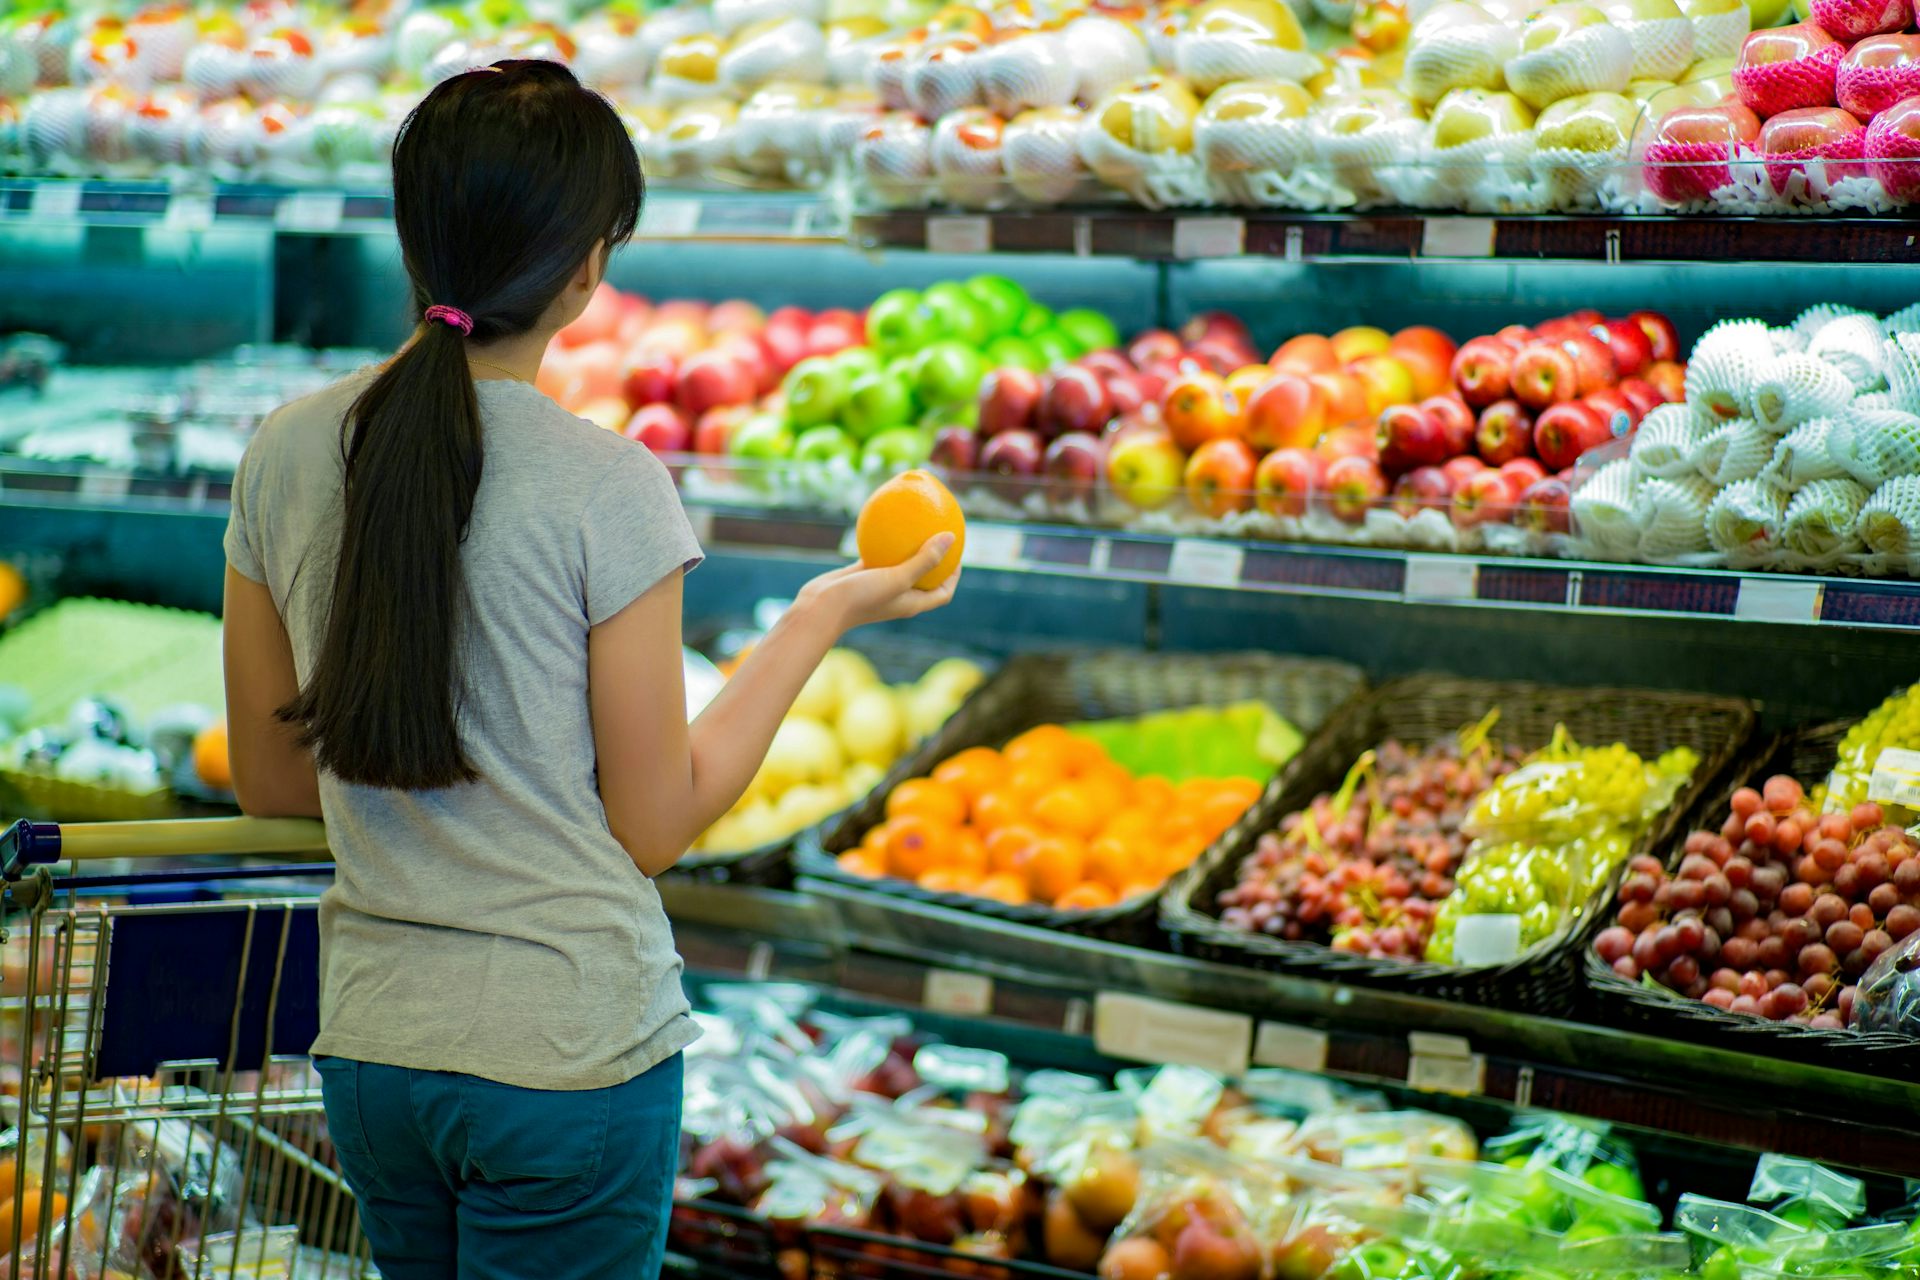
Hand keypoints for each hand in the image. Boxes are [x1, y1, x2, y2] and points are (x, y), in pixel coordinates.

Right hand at [799, 534, 960, 631]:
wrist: (821, 608)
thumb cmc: (863, 597)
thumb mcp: (898, 577)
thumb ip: (925, 559)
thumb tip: (951, 536)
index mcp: (912, 603)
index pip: (942, 593)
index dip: (954, 576)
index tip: (958, 554)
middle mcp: (899, 595)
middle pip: (924, 577)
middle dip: (934, 558)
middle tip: (939, 533)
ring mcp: (880, 585)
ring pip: (900, 564)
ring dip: (909, 548)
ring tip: (916, 524)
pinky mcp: (864, 574)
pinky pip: (879, 555)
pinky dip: (884, 542)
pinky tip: (886, 522)